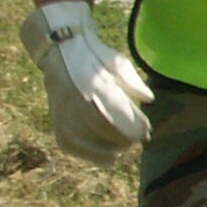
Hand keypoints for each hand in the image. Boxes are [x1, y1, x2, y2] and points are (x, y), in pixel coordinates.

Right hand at [19, 1, 153, 165]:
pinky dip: (92, 155)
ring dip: (111, 149)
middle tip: (138, 140)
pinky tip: (108, 156)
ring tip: (124, 148)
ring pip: (88, 143)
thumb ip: (133, 81)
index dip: (135, 127)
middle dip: (125, 139)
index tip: (147, 131)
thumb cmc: (95, 57)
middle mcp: (76, 100)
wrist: (61, 50)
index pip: (117, 113)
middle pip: (105, 130)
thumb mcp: (117, 62)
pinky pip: (73, 147)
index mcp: (93, 83)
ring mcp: (63, 114)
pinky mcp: (57, 123)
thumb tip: (149, 100)